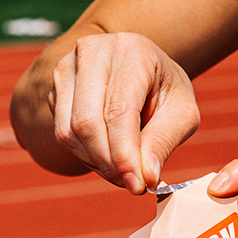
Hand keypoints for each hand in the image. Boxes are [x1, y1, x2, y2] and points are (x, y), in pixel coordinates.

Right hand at [48, 32, 199, 192]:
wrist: (143, 71)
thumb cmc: (165, 92)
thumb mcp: (182, 114)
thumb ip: (164, 142)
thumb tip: (146, 177)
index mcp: (131, 51)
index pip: (119, 111)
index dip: (125, 154)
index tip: (137, 187)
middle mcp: (92, 52)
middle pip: (87, 123)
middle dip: (109, 164)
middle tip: (131, 184)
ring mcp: (67, 68)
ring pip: (69, 131)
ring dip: (96, 163)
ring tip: (123, 171)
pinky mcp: (55, 88)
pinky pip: (62, 133)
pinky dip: (85, 155)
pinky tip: (107, 156)